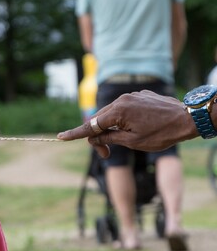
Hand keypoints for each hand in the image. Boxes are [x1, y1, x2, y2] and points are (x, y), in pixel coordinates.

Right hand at [57, 90, 197, 156]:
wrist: (188, 119)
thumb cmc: (162, 134)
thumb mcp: (132, 142)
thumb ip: (109, 138)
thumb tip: (94, 137)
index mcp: (118, 111)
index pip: (91, 125)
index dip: (75, 133)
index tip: (60, 137)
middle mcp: (122, 100)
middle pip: (99, 120)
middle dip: (98, 137)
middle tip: (106, 154)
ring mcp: (132, 96)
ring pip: (111, 114)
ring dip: (110, 128)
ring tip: (123, 141)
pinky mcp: (140, 96)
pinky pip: (124, 108)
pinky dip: (123, 120)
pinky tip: (137, 128)